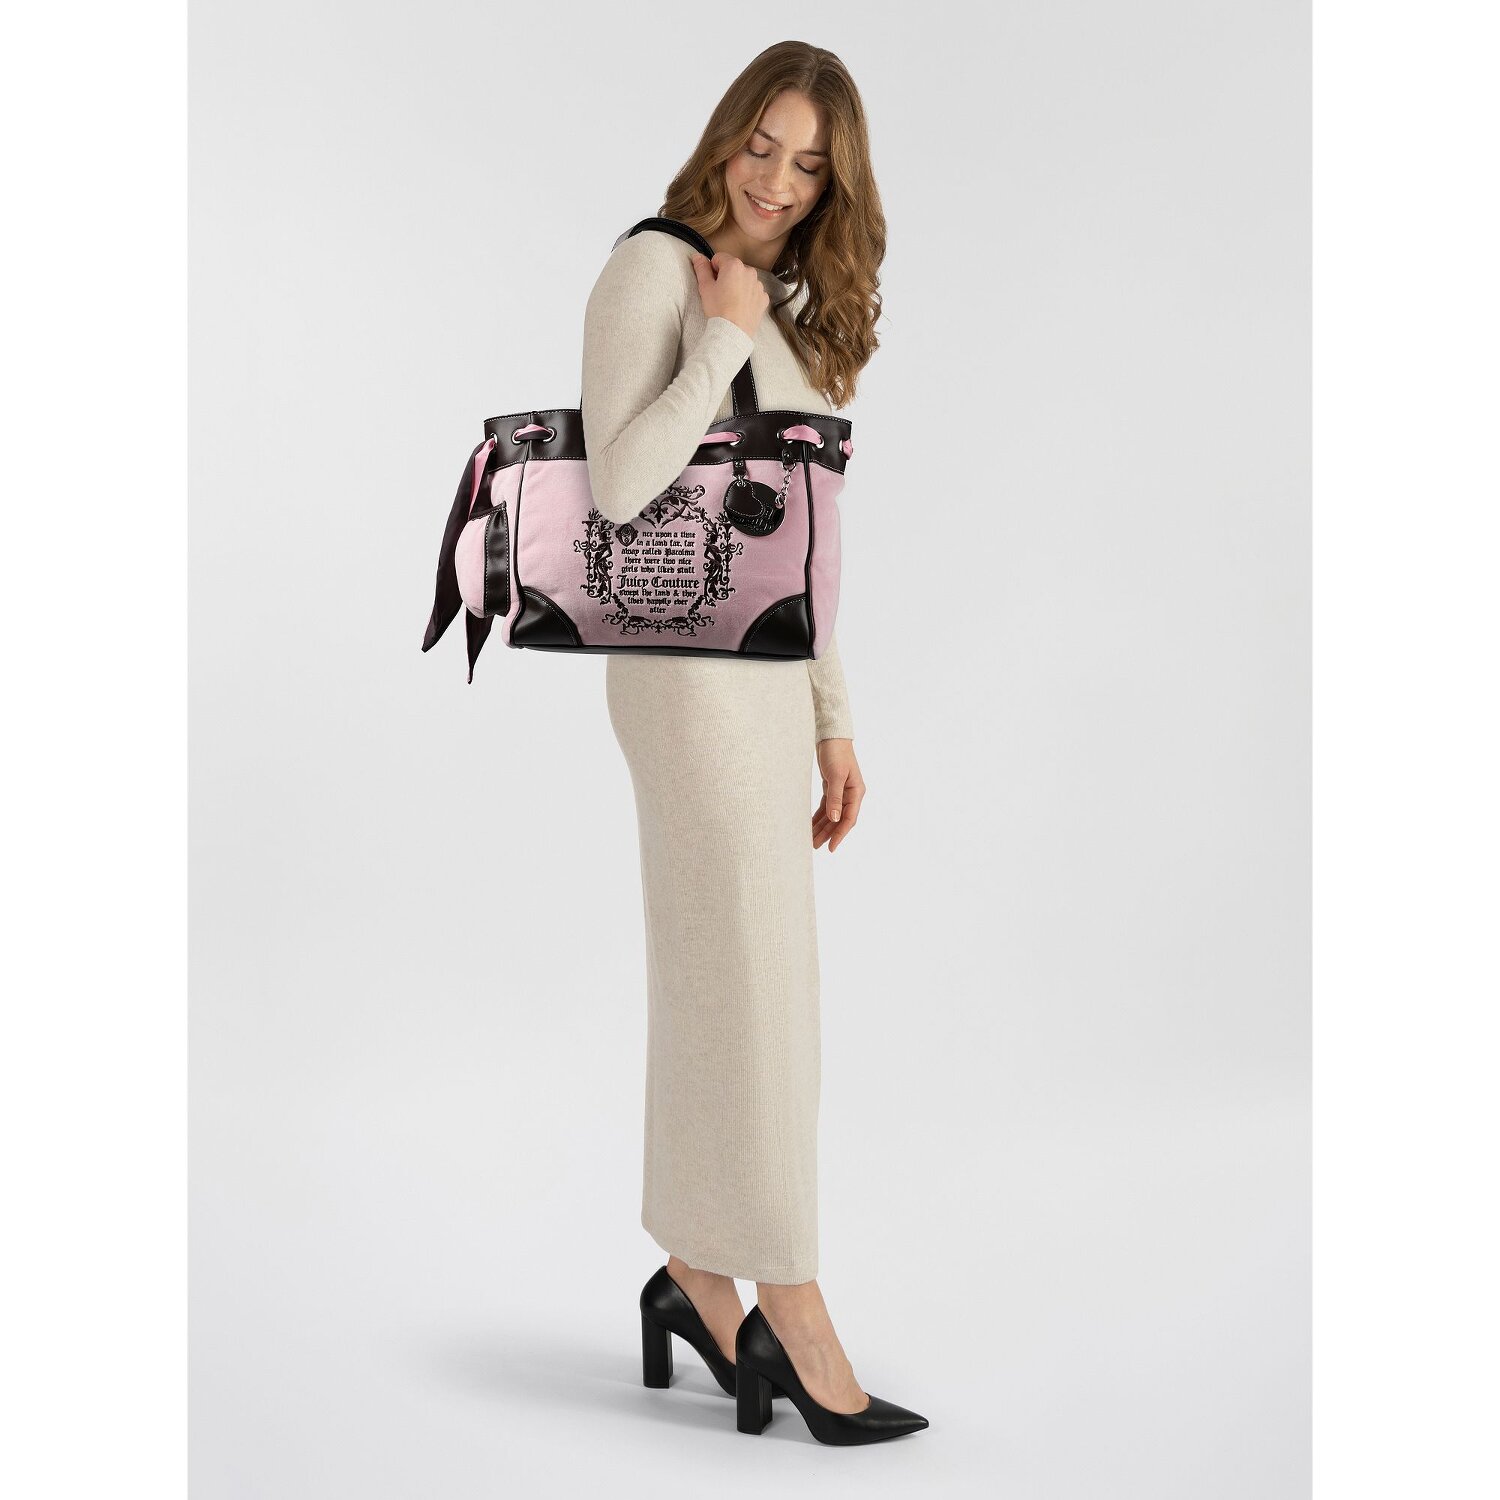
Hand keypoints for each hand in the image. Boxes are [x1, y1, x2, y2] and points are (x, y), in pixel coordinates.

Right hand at [689, 250, 768, 340]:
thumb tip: (697, 256)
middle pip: (734, 268)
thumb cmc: (718, 309)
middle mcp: (749, 271)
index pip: (720, 258)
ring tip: (731, 301)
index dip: (713, 269)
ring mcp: (758, 285)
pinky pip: (754, 292)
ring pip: (745, 279)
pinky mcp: (763, 298)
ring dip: (738, 285)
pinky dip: (748, 296)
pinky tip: (740, 306)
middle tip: (720, 293)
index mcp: (734, 265)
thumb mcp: (705, 287)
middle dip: (727, 276)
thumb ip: (701, 268)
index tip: (712, 282)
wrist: (732, 332)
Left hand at [812, 738, 862, 852]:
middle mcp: (850, 794)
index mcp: (856, 792)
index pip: (849, 819)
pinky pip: (826, 807)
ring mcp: (841, 792)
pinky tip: (810, 825)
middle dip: (828, 834)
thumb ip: (835, 797)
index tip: (831, 847)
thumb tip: (835, 819)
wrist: (831, 736)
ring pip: (832, 815)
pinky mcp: (831, 788)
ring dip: (822, 827)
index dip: (840, 834)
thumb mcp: (836, 775)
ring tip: (810, 840)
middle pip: (839, 820)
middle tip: (815, 846)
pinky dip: (819, 816)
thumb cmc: (836, 753)